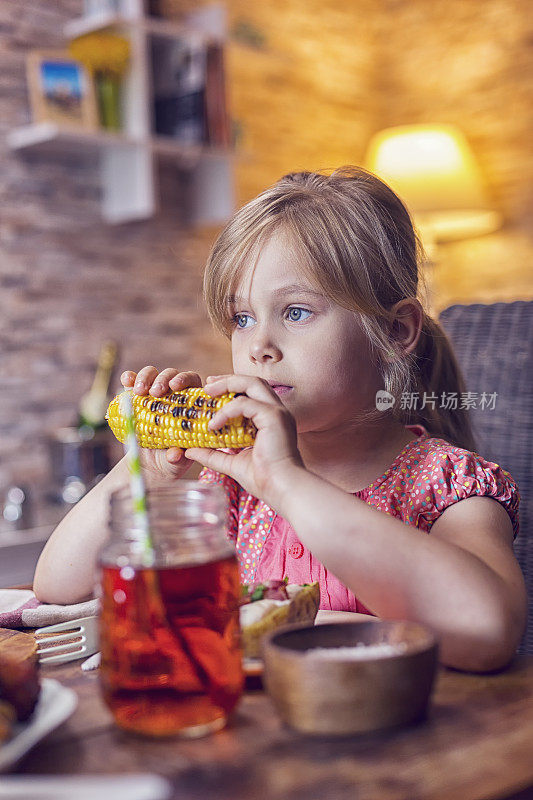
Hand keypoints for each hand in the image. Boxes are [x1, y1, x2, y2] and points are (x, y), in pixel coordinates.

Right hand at [120, 366, 201, 482]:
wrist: (151, 465)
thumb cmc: (173, 460)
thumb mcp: (178, 462)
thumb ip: (179, 458)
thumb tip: (175, 454)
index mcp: (191, 404)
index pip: (192, 382)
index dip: (184, 379)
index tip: (175, 387)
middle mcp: (174, 395)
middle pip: (171, 375)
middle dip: (162, 379)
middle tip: (155, 392)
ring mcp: (153, 394)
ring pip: (152, 374)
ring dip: (145, 378)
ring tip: (139, 392)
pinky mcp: (135, 397)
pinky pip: (132, 382)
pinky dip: (129, 378)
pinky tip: (127, 381)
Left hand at [184, 374, 304, 510]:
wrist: (281, 488)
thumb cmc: (263, 479)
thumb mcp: (232, 463)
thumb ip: (212, 454)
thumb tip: (189, 451)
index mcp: (270, 420)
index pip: (251, 393)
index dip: (231, 387)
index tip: (210, 390)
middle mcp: (276, 412)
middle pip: (252, 382)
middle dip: (228, 379)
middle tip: (206, 385)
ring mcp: (278, 412)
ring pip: (252, 384)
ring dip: (228, 384)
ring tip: (207, 392)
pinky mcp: (274, 417)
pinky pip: (246, 404)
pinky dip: (227, 410)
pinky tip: (213, 424)